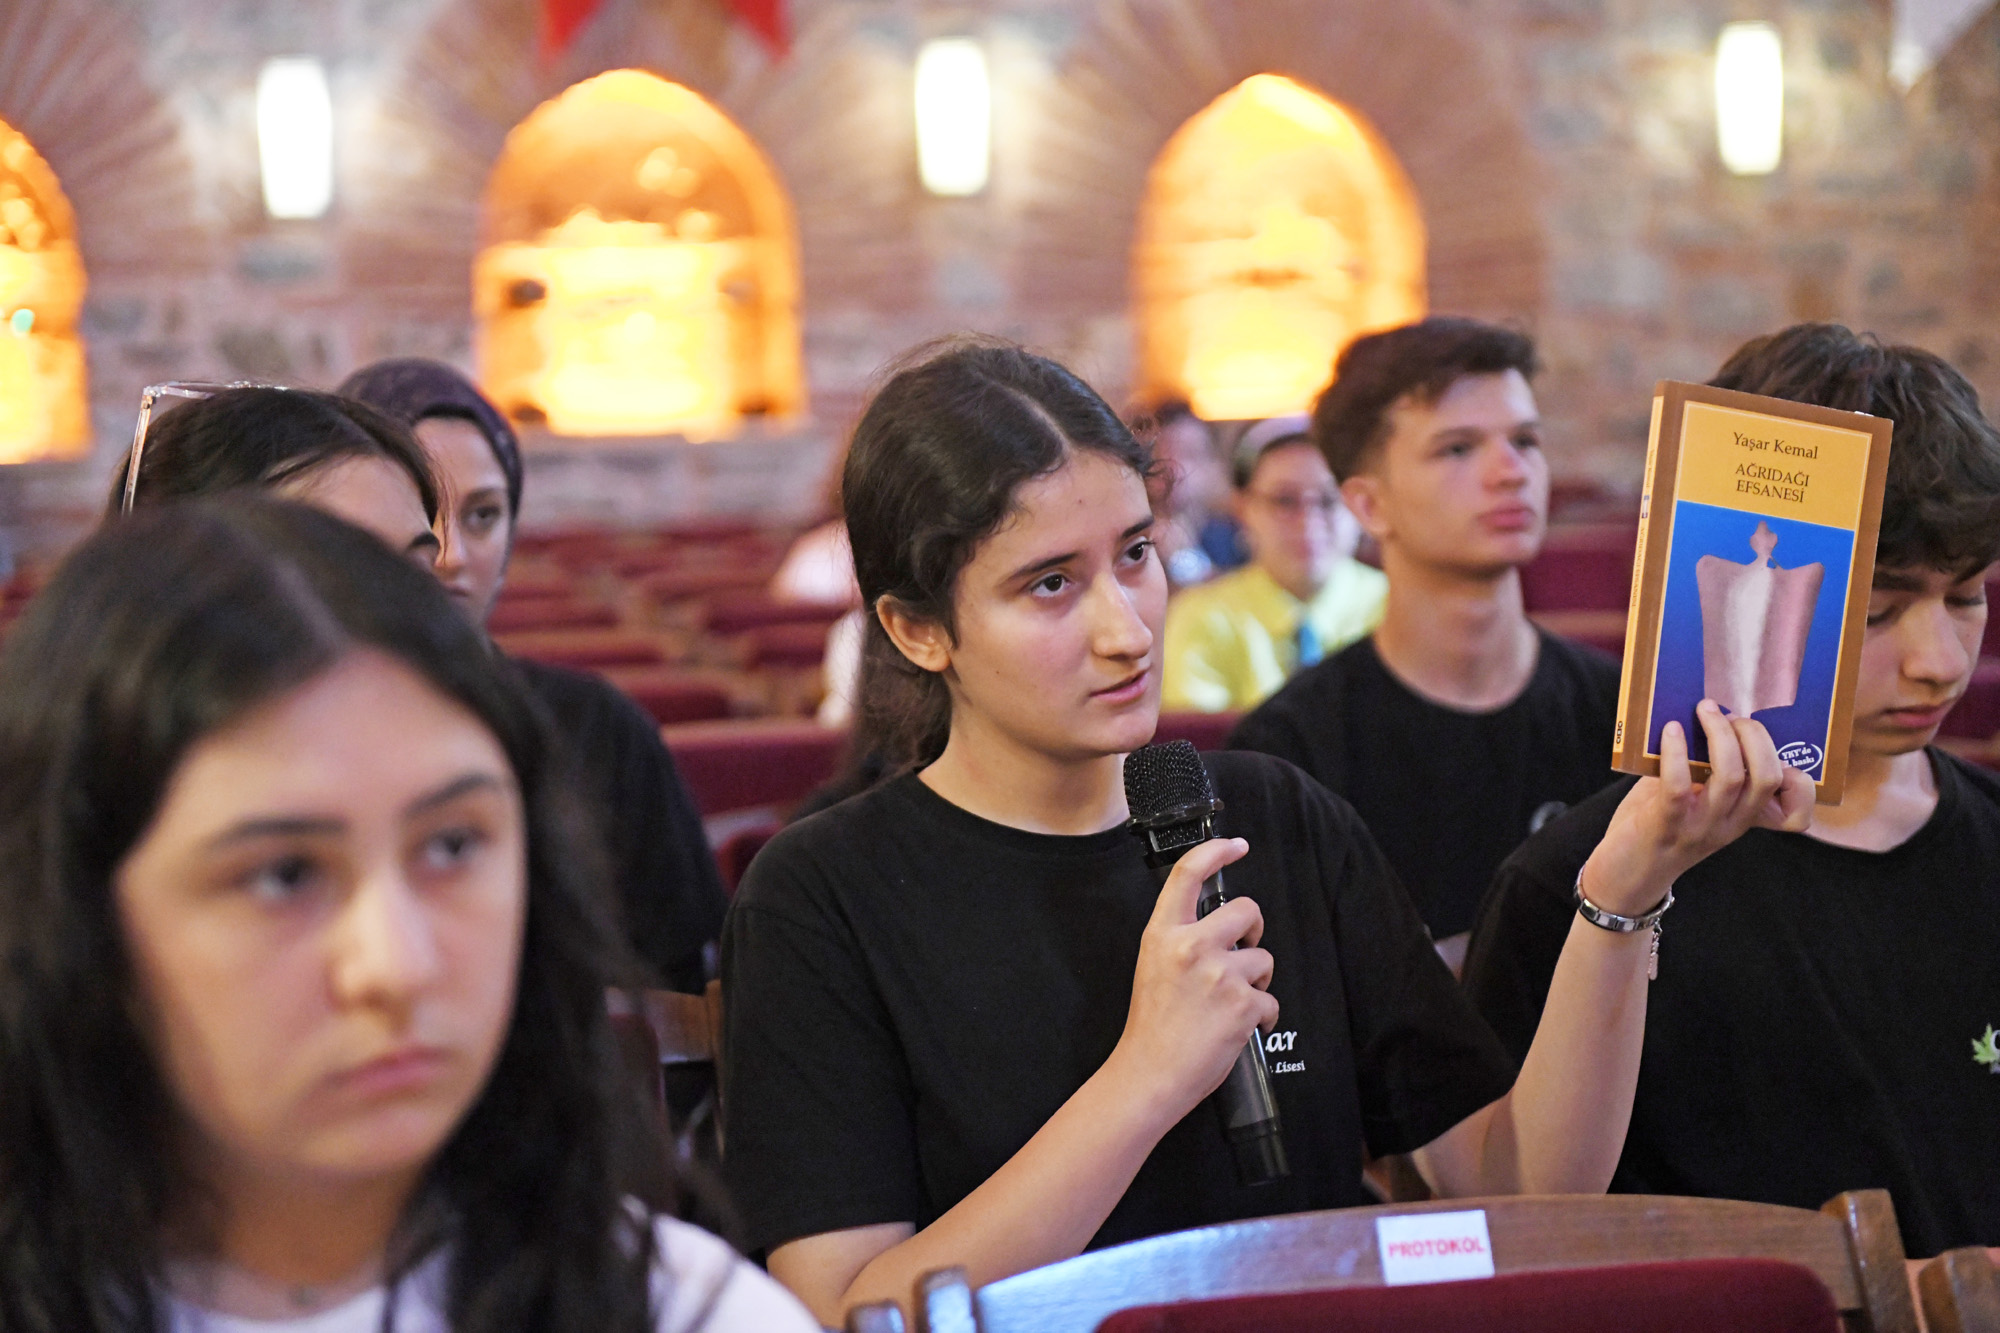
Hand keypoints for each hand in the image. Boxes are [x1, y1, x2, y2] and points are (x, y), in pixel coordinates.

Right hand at [1109, 838, 1277, 1117]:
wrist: (1150, 1074)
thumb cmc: (1152, 1025)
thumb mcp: (1153, 964)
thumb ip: (1182, 938)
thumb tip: (1223, 927)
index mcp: (1163, 934)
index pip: (1189, 874)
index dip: (1216, 851)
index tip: (1236, 846)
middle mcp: (1192, 946)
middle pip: (1248, 909)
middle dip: (1254, 929)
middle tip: (1244, 951)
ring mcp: (1220, 975)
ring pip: (1263, 958)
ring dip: (1257, 980)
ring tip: (1231, 1004)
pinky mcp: (1243, 1004)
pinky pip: (1270, 1000)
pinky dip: (1262, 1017)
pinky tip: (1241, 1028)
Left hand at [1584, 699, 1814, 913]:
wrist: (1626, 874)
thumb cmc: (1660, 825)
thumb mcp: (1697, 800)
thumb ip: (1709, 768)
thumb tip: (1711, 713)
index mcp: (1746, 819)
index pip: (1797, 814)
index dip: (1802, 783)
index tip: (1779, 747)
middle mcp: (1732, 825)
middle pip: (1766, 777)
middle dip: (1754, 736)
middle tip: (1729, 715)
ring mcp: (1701, 827)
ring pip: (1731, 777)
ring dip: (1719, 735)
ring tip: (1704, 711)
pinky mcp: (1666, 825)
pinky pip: (1679, 785)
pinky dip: (1676, 752)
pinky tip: (1671, 730)